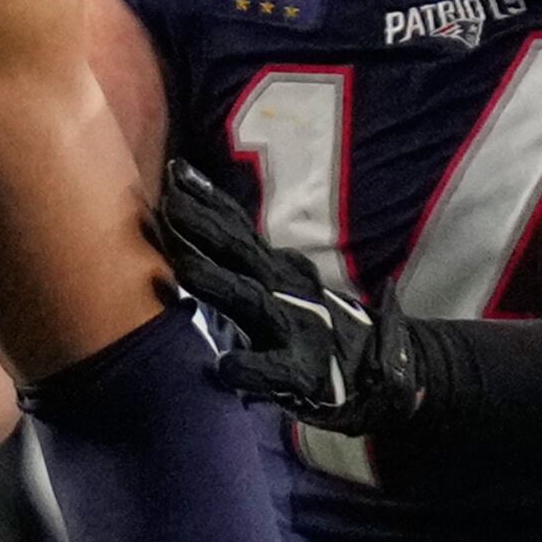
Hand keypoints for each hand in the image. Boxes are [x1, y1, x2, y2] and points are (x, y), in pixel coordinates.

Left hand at [149, 162, 430, 434]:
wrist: (372, 367)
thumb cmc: (305, 320)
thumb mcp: (278, 279)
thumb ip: (242, 254)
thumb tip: (194, 210)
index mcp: (273, 267)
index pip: (237, 225)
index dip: (207, 199)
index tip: (175, 170)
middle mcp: (282, 288)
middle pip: (239, 252)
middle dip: (203, 227)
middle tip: (169, 203)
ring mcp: (293, 327)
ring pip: (251, 302)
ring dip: (218, 285)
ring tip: (186, 271)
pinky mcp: (302, 371)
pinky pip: (274, 370)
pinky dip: (251, 368)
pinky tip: (226, 366)